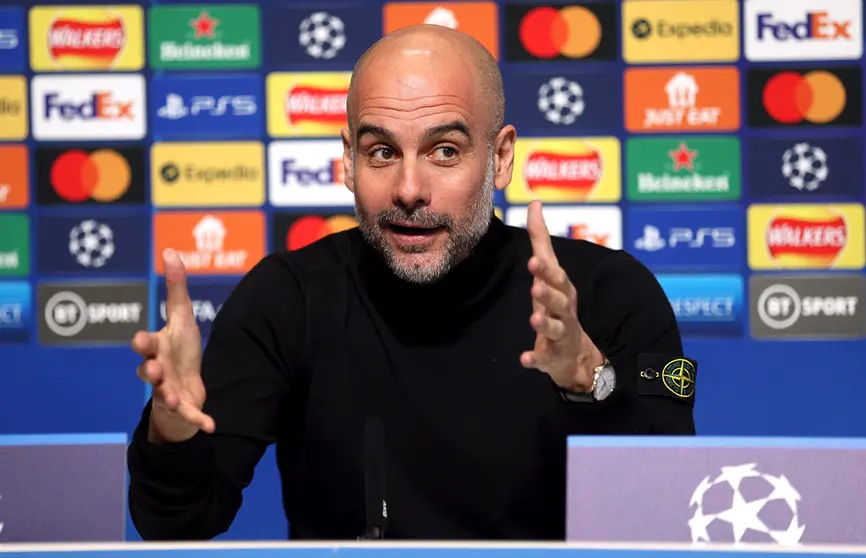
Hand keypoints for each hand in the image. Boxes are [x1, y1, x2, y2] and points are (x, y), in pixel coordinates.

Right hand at [131, 249, 213, 441]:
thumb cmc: (179, 349)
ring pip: (163, 394)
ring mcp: (167, 391)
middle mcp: (157, 371)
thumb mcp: (181, 317)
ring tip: (172, 397)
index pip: (145, 344)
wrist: (183, 388)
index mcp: (156, 349)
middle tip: (150, 369)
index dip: (142, 342)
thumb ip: (175, 287)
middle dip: (147, 370)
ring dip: (167, 395)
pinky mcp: (182, 408)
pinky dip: (199, 421)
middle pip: (147, 371)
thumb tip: (171, 250)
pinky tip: (211, 426)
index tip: (141, 339)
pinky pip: (190, 417)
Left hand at [520, 201, 603, 391]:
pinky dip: (535, 359)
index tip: (533, 258)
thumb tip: (534, 203)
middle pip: (559, 300)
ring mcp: (560, 334)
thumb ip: (541, 239)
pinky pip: (543, 359)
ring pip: (554, 328)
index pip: (555, 276)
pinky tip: (524, 359)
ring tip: (534, 318)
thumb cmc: (559, 305)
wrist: (577, 355)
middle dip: (548, 293)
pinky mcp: (551, 357)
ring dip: (545, 323)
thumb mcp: (551, 273)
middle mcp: (564, 310)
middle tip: (535, 285)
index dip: (545, 268)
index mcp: (562, 289)